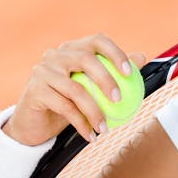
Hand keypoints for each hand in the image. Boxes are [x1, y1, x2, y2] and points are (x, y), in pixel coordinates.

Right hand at [2, 34, 147, 145]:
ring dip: (95, 111)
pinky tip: (91, 135)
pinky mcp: (36, 90)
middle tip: (119, 100)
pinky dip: (81, 123)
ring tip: (105, 128)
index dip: (115, 53)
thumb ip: (115, 72)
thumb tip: (142, 57)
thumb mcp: (93, 88)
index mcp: (73, 49)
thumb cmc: (68, 102)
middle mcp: (56, 55)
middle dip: (107, 80)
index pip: (97, 41)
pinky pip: (64, 107)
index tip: (129, 73)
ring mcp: (43, 71)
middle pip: (86, 59)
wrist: (36, 123)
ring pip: (76, 88)